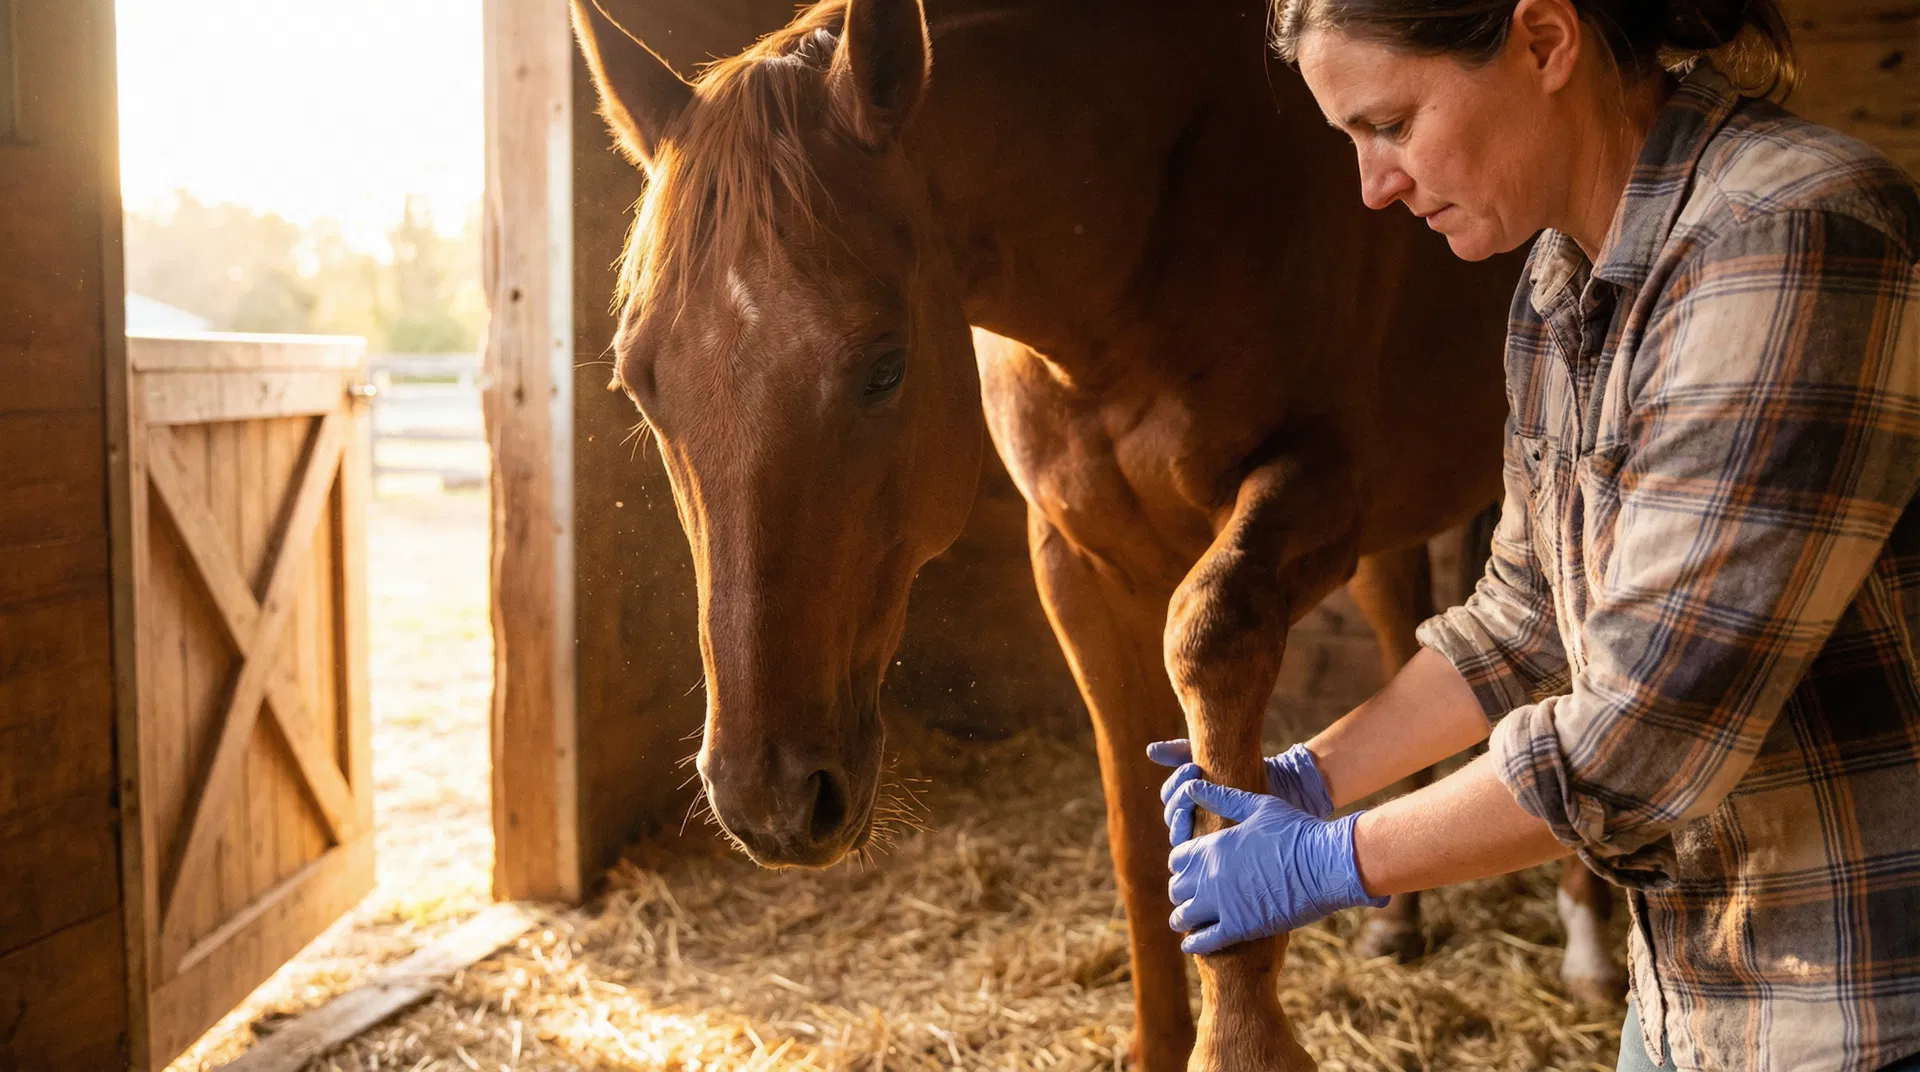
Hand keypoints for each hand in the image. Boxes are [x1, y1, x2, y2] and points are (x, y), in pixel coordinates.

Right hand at [1147, 739, 1332, 844]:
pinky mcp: (1223, 851)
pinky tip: (1201, 835)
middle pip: (1172, 817)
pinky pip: (1200, 854)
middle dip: (1179, 800)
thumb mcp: (1215, 757)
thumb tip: (1149, 751)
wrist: (1285, 784)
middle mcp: (1196, 822)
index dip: (1176, 784)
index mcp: (1190, 801)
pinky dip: (1195, 845)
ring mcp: (1208, 838)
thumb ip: (1182, 753)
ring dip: (1180, 823)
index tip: (1192, 766)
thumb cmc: (1248, 769)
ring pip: (1180, 837)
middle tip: (1194, 781)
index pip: (1169, 797)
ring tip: (1188, 811)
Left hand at [1164, 778, 1385, 954]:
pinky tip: (1191, 944)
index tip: (1190, 869)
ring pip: (1182, 917)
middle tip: (1191, 896)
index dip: (1182, 864)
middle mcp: (1211, 875)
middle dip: (1182, 892)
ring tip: (1189, 920)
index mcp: (1213, 846)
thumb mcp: (1258, 807)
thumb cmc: (1297, 831)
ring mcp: (1222, 903)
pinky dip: (1194, 944)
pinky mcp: (1239, 928)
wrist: (1326, 864)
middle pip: (1176, 888)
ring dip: (1184, 918)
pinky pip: (1203, 941)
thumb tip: (1191, 786)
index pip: (1177, 858)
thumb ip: (1221, 798)